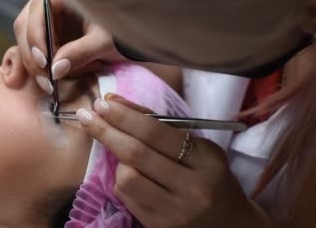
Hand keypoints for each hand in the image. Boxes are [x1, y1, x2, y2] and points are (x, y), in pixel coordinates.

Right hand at [13, 0, 124, 91]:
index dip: (36, 38)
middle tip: (46, 82)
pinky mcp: (43, 32)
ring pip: (25, 39)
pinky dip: (37, 64)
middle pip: (25, 26)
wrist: (126, 34)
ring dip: (34, 64)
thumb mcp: (104, 40)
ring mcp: (42, 16)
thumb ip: (81, 52)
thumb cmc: (118, 29)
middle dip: (32, 56)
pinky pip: (32, 48)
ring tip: (50, 85)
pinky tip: (44, 79)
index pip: (37, 12)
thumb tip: (55, 70)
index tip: (44, 63)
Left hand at [76, 94, 273, 227]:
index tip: (103, 102)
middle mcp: (192, 187)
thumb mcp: (198, 148)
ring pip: (127, 177)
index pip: (156, 132)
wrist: (229, 224)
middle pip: (137, 154)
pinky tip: (128, 172)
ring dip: (117, 159)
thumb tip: (115, 101)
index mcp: (205, 159)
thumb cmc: (211, 177)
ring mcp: (174, 211)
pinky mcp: (158, 225)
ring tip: (121, 152)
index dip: (125, 116)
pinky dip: (122, 179)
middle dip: (106, 130)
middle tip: (86, 114)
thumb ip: (160, 125)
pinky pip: (126, 196)